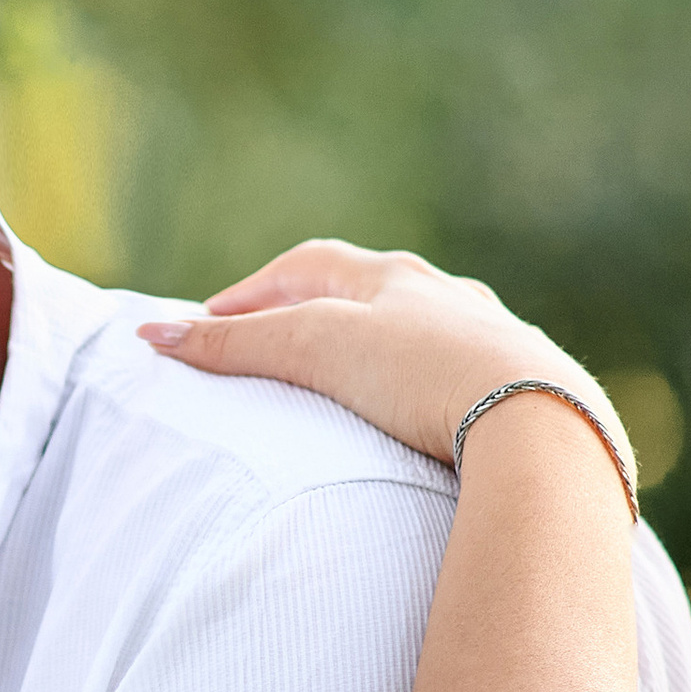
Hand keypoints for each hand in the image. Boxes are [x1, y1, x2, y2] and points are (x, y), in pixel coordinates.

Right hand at [140, 239, 620, 483]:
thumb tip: (149, 335)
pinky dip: (433, 389)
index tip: (213, 322)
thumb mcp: (313, 351)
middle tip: (276, 345)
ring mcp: (494, 341)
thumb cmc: (423, 376)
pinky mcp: (528, 390)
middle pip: (369, 292)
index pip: (307, 267)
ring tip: (352, 384)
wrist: (541, 424)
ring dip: (381, 350)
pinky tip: (428, 419)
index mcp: (393, 278)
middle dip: (316, 313)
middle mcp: (448, 297)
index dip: (252, 293)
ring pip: (426, 332)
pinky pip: (467, 379)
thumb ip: (234, 345)